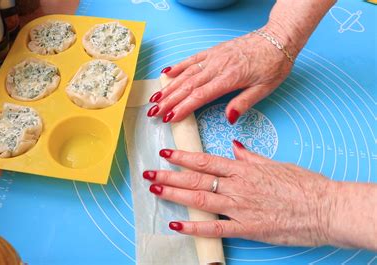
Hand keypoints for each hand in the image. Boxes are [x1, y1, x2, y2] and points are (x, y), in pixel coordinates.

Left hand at [143, 141, 337, 246]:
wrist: (326, 207)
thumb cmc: (304, 185)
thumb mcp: (276, 164)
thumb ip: (251, 157)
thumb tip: (235, 148)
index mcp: (244, 169)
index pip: (206, 161)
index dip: (183, 156)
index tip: (166, 152)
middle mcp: (237, 186)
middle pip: (196, 179)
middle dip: (170, 175)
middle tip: (150, 174)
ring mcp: (240, 207)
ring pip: (200, 199)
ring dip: (175, 194)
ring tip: (156, 190)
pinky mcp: (247, 228)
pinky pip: (215, 228)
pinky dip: (194, 227)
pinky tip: (177, 225)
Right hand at [147, 30, 292, 123]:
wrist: (278, 39)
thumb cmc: (273, 64)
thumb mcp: (265, 88)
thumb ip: (244, 103)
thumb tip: (228, 118)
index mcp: (229, 78)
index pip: (199, 96)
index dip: (182, 108)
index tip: (169, 118)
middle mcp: (218, 67)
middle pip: (187, 86)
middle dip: (168, 100)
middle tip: (153, 112)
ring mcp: (214, 57)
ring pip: (186, 74)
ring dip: (169, 87)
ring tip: (155, 98)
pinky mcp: (214, 51)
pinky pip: (192, 59)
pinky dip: (178, 66)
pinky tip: (166, 74)